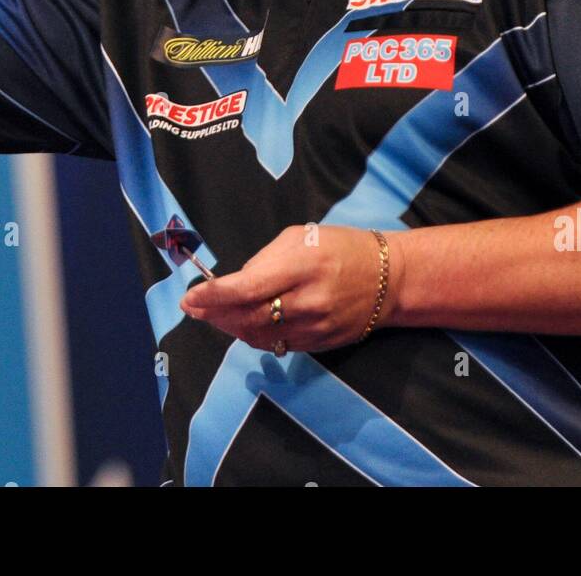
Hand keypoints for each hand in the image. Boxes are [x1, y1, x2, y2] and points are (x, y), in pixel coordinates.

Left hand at [179, 225, 402, 353]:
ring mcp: (315, 327)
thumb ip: (265, 260)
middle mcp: (309, 301)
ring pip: (259, 335)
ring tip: (214, 315)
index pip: (248, 288)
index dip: (214, 296)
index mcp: (303, 266)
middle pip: (248, 317)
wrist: (389, 278)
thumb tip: (234, 283)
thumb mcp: (301, 236)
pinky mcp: (320, 344)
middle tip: (194, 307)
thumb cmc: (341, 247)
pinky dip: (253, 335)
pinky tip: (242, 324)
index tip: (190, 297)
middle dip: (214, 314)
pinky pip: (277, 344)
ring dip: (230, 327)